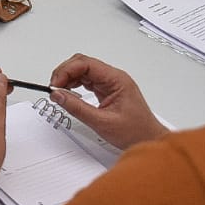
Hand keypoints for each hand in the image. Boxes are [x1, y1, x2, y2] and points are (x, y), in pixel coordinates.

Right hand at [48, 53, 168, 149]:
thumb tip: (58, 95)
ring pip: (83, 70)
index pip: (85, 64)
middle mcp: (114, 77)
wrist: (149, 141)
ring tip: (59, 92)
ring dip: (68, 78)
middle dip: (65, 73)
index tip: (55, 84)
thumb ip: (77, 107)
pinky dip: (74, 84)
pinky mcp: (107, 90)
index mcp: (116, 79)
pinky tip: (69, 93)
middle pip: (82, 63)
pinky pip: (86, 80)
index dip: (66, 71)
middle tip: (54, 88)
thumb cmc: (135, 132)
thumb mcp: (101, 122)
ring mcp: (110, 83)